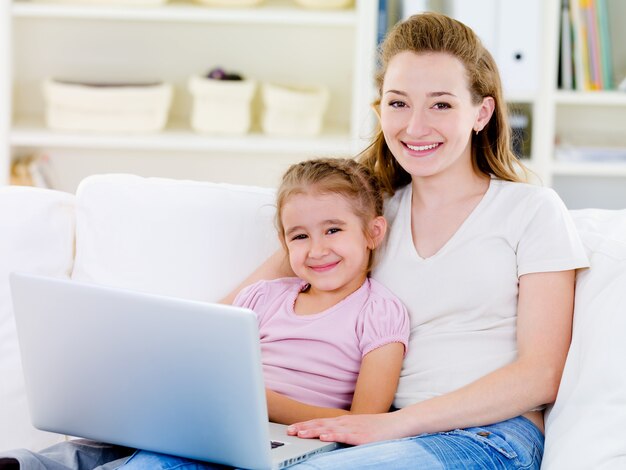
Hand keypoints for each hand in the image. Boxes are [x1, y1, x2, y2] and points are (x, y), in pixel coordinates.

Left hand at [286, 411, 405, 445]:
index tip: (291, 428)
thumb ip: (343, 431)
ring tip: (300, 433)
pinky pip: (346, 436)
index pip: (320, 423)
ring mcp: (354, 428)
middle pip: (321, 424)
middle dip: (304, 428)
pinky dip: (334, 435)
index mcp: (343, 421)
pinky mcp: (363, 436)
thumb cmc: (378, 428)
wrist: (399, 424)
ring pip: (330, 429)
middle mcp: (346, 423)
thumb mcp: (357, 429)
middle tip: (289, 431)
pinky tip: (324, 436)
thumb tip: (328, 436)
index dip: (305, 425)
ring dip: (313, 431)